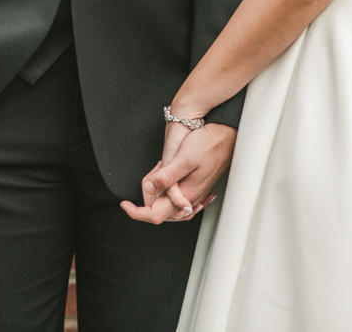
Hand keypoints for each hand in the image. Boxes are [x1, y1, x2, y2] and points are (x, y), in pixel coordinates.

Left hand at [121, 123, 236, 223]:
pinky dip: (168, 188)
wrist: (226, 135)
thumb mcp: (183, 159)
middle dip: (148, 196)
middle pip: (161, 211)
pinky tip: (168, 174)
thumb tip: (150, 189)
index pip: (156, 215)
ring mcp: (195, 194)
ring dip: (158, 190)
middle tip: (151, 174)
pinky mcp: (197, 187)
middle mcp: (191, 199)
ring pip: (168, 204)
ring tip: (160, 169)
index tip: (125, 205)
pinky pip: (178, 197)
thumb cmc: (208, 143)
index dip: (137, 212)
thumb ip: (166, 177)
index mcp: (185, 195)